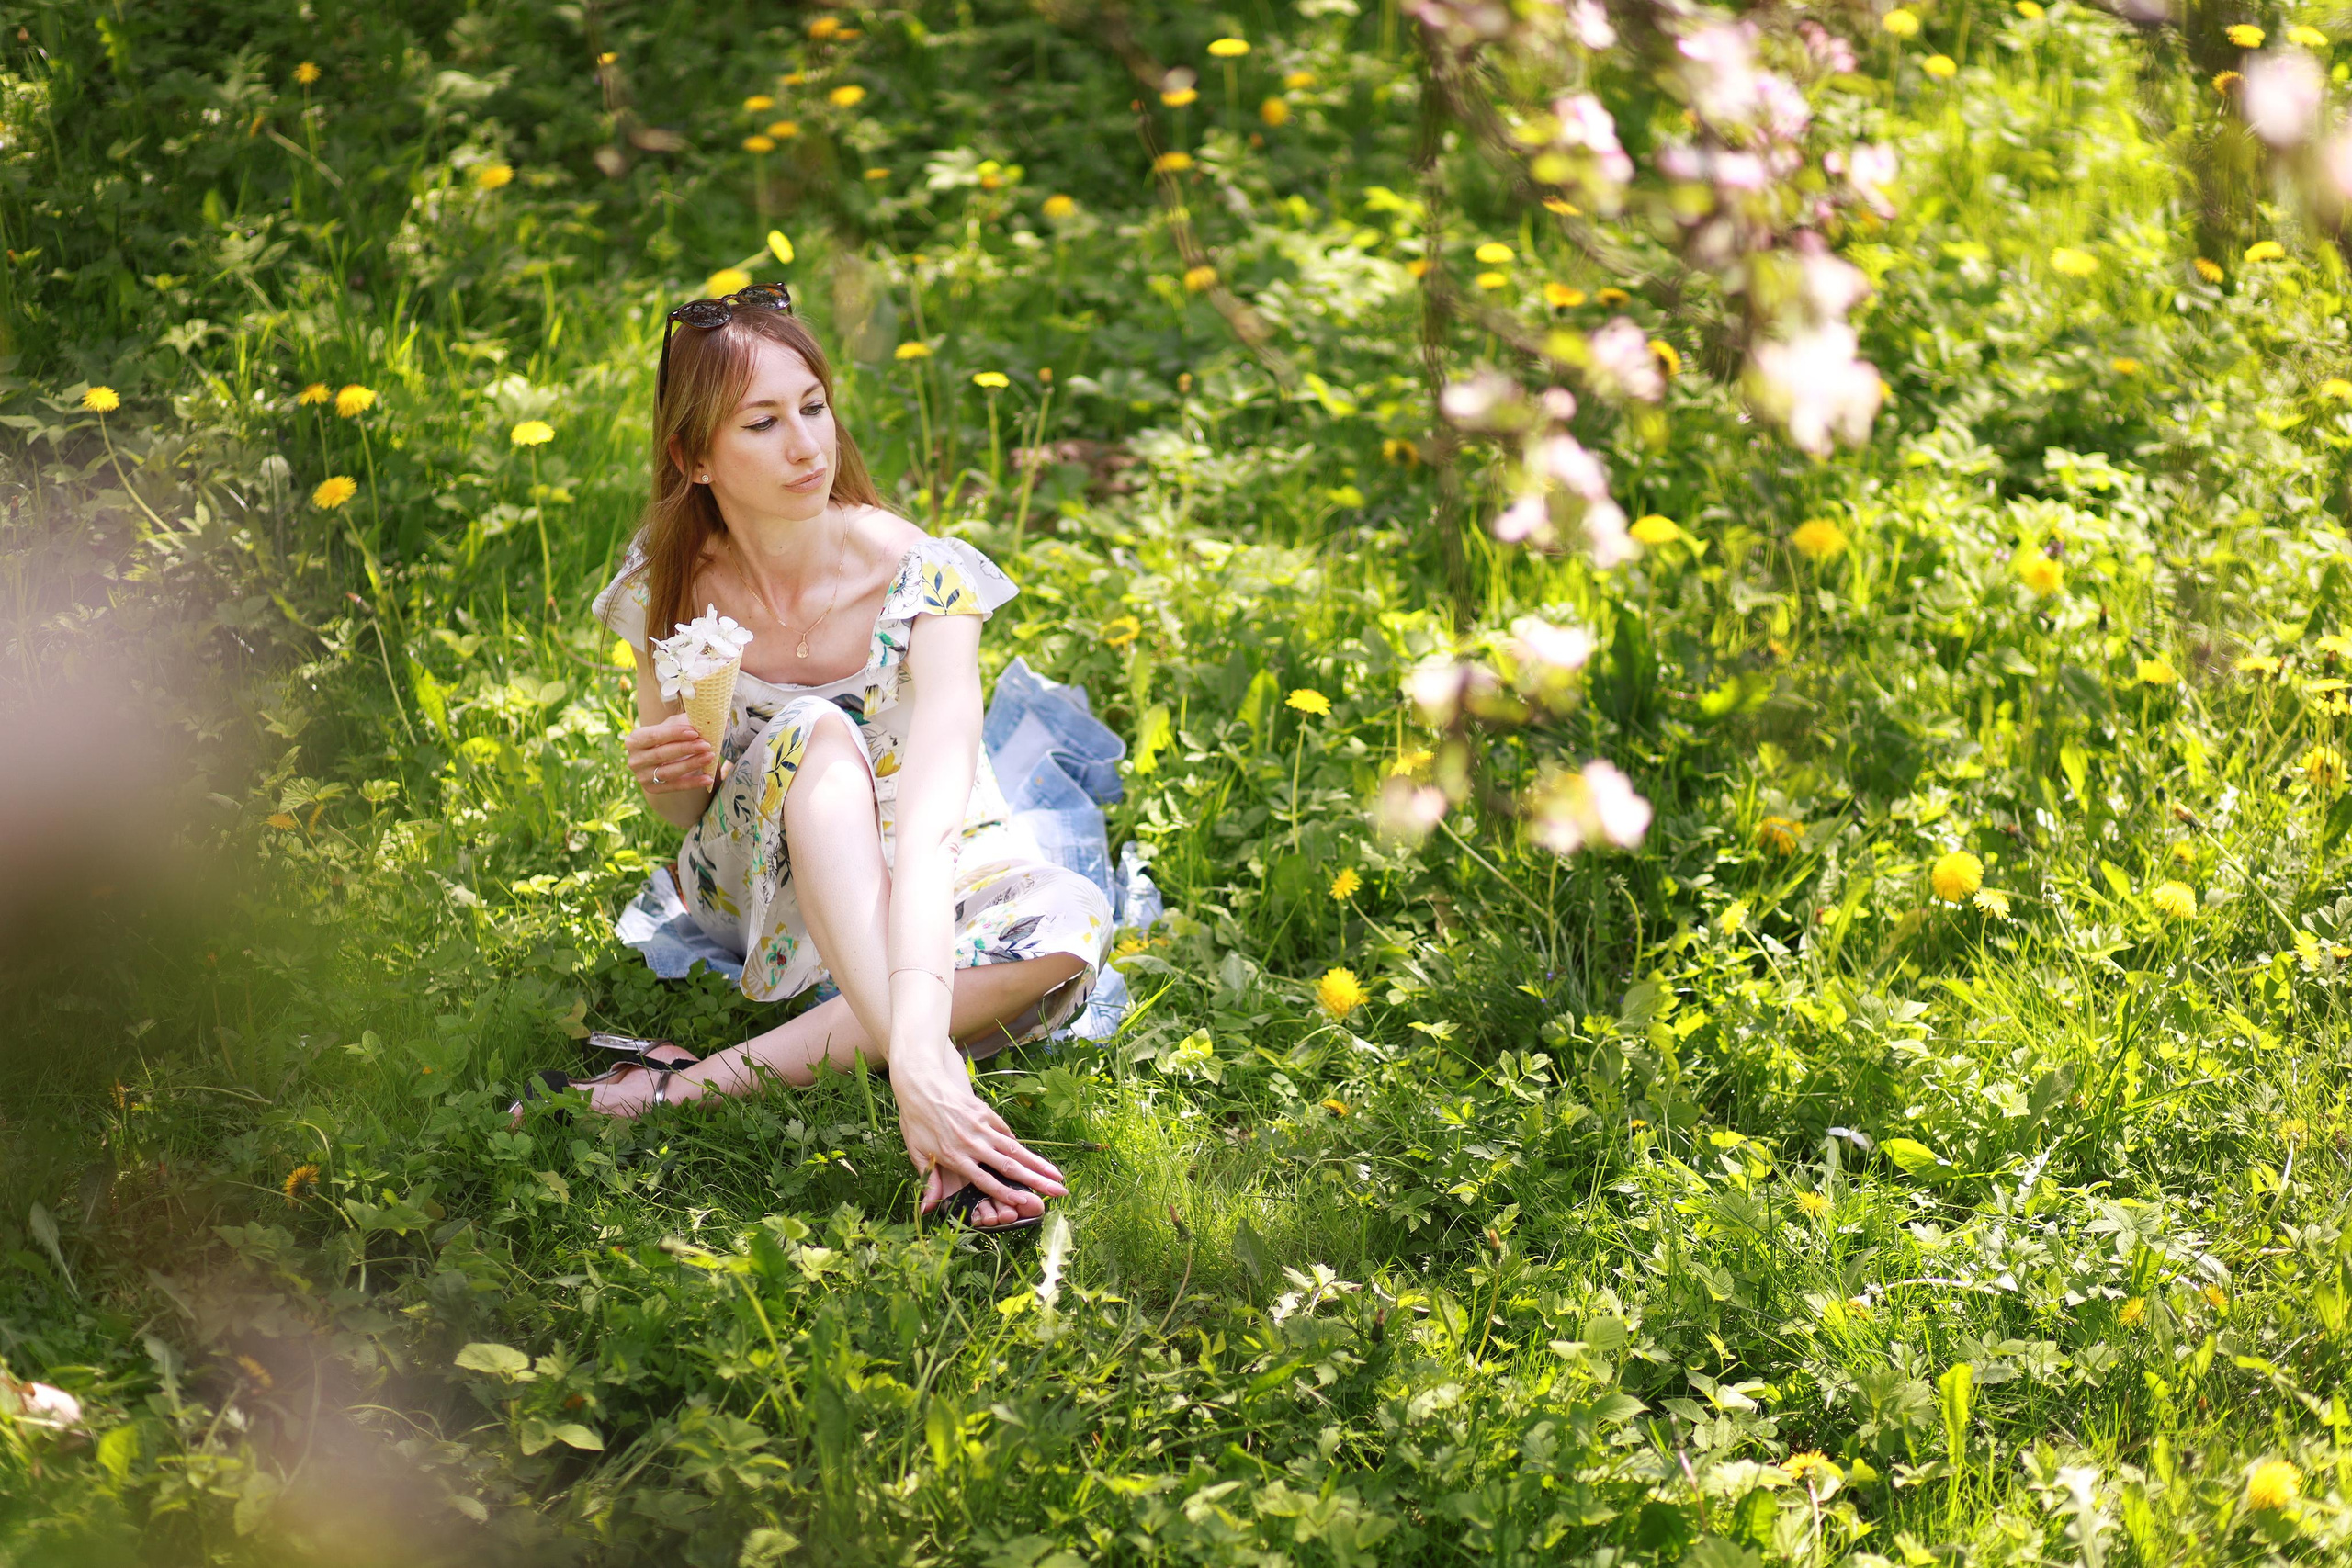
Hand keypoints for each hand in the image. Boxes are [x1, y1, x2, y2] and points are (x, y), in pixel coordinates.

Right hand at [625, 712, 719, 796]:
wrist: (661, 756)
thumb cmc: (668, 736)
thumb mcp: (673, 725)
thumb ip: (688, 721)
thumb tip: (714, 719)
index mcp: (634, 740)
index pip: (654, 736)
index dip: (674, 734)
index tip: (694, 732)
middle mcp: (634, 760)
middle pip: (661, 754)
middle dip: (686, 749)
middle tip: (706, 745)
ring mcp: (642, 776)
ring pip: (668, 772)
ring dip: (691, 765)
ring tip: (710, 757)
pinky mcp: (653, 789)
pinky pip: (675, 786)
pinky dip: (693, 783)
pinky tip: (708, 777)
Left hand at [893, 1051, 1066, 1226]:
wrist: (921, 1084)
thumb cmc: (916, 1121)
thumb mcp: (916, 1153)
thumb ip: (928, 1181)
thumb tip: (927, 1211)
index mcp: (955, 1156)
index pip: (985, 1180)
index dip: (1006, 1193)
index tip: (1025, 1204)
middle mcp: (973, 1143)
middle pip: (1009, 1166)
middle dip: (1036, 1181)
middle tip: (1059, 1192)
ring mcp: (982, 1127)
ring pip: (1015, 1149)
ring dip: (1038, 1164)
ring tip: (1057, 1176)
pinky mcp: (986, 1113)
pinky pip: (1005, 1132)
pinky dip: (1020, 1145)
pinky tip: (1035, 1157)